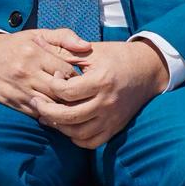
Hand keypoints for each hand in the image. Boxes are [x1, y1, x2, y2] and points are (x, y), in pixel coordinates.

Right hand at [0, 27, 89, 117]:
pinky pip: (36, 113)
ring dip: (62, 107)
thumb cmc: (14, 45)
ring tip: (70, 105)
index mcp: (35, 54)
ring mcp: (18, 89)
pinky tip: (54, 111)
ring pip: (50, 105)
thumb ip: (64, 37)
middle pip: (60, 91)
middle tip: (79, 95)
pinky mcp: (11, 101)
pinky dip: (47, 114)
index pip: (67, 71)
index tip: (79, 79)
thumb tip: (86, 46)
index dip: (77, 77)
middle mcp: (26, 72)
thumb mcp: (37, 34)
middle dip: (72, 95)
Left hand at [27, 38, 167, 147]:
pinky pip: (92, 142)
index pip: (66, 91)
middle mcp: (107, 102)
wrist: (148, 70)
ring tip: (48, 115)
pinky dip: (76, 138)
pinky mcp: (115, 127)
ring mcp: (112, 117)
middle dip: (46, 111)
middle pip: (69, 116)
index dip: (53, 85)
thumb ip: (64, 50)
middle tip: (36, 103)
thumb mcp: (92, 50)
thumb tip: (38, 43)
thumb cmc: (117, 57)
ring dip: (59, 127)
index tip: (53, 77)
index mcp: (101, 80)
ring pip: (79, 133)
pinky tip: (67, 126)